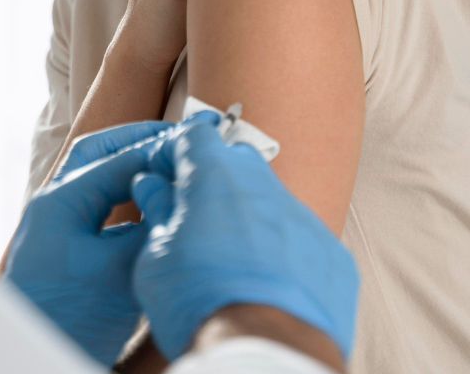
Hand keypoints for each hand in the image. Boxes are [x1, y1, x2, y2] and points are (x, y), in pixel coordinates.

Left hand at [3, 121, 170, 367]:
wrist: (30, 358)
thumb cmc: (63, 317)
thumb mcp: (115, 273)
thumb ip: (147, 231)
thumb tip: (177, 202)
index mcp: (60, 200)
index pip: (115, 160)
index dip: (155, 150)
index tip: (190, 146)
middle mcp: (56, 205)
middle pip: (98, 157)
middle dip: (135, 143)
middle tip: (173, 137)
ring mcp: (59, 227)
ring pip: (98, 183)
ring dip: (130, 171)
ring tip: (166, 166)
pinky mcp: (68, 251)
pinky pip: (100, 211)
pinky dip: (127, 203)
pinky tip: (152, 213)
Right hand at [129, 119, 358, 362]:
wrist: (265, 356)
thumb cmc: (200, 303)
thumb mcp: (156, 255)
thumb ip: (157, 211)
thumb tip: (152, 188)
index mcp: (214, 174)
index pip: (194, 133)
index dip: (177, 150)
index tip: (165, 173)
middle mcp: (263, 184)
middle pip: (237, 160)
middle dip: (216, 180)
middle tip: (197, 217)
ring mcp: (303, 217)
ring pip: (271, 201)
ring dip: (250, 218)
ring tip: (232, 261)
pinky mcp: (332, 253)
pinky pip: (302, 238)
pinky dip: (283, 251)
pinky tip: (265, 283)